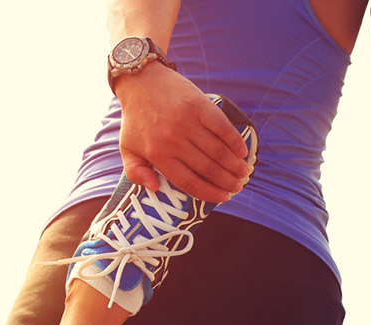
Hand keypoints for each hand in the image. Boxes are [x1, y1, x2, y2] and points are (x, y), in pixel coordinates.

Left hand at [113, 65, 251, 201]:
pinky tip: (242, 151)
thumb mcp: (127, 148)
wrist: (140, 81)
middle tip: (238, 186)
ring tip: (243, 172)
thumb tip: (155, 188)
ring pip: (217, 150)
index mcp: (157, 154)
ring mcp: (187, 122)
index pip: (188, 181)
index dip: (209, 193)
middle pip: (207, 168)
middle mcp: (173, 140)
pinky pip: (221, 127)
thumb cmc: (135, 118)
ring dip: (234, 164)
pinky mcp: (198, 105)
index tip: (223, 198)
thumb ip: (135, 172)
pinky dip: (234, 140)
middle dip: (227, 181)